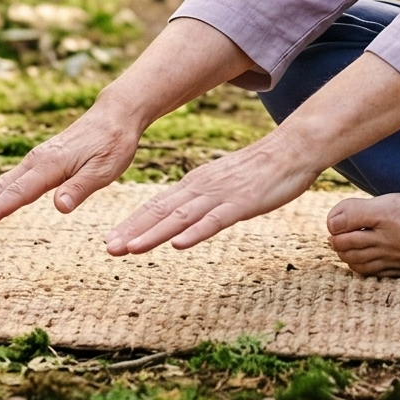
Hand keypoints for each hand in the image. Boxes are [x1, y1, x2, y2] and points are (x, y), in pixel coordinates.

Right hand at [0, 104, 142, 234]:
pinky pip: (7, 181)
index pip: (18, 193)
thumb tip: (59, 207)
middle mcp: (36, 161)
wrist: (114, 116)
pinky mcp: (37, 163)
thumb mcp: (105, 169)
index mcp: (50, 165)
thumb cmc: (112, 144)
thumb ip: (80, 188)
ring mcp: (34, 161)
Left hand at [103, 132, 327, 254]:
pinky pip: (215, 221)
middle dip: (133, 231)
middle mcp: (202, 188)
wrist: (291, 150)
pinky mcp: (242, 204)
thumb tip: (182, 218)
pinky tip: (178, 244)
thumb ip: (203, 200)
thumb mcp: (223, 184)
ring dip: (153, 234)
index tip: (111, 239)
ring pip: (181, 217)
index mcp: (196, 184)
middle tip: (108, 248)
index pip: (157, 205)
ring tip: (130, 249)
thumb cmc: (260, 170)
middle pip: (161, 211)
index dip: (133, 223)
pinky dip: (195, 233)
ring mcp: (221, 195)